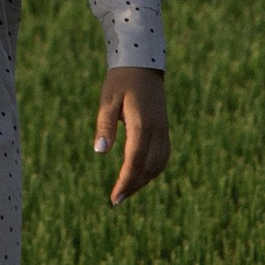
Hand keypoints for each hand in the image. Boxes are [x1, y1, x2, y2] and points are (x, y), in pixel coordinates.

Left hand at [95, 67, 167, 201]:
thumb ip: (105, 125)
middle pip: (147, 167)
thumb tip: (100, 151)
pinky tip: (142, 176)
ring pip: (158, 164)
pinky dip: (154, 170)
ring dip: (144, 180)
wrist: (142, 65)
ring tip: (127, 191)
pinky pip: (163, 156)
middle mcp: (156, 130)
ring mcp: (163, 130)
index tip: (115, 196)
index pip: (135, 160)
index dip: (126, 180)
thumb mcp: (107, 100)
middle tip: (116, 199)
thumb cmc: (120, 81)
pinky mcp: (165, 129)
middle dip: (133, 185)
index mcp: (142, 123)